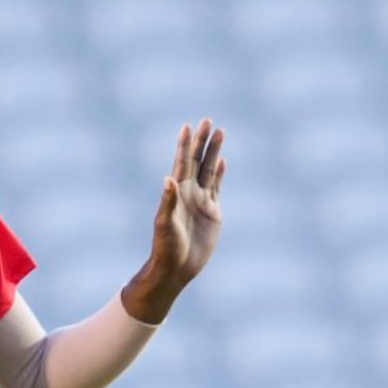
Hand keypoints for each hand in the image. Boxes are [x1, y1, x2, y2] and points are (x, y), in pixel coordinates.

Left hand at [151, 118, 225, 285]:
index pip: (182, 162)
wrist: (177, 267)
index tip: (189, 126)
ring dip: (214, 152)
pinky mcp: (212, 213)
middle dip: (203, 141)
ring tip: (220, 132)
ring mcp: (202, 201)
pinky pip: (216, 188)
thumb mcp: (165, 223)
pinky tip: (222, 161)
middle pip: (197, 161)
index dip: (185, 145)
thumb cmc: (166, 246)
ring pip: (209, 170)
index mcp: (177, 192)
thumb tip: (169, 178)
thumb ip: (168, 201)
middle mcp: (189, 193)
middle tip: (208, 120)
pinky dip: (219, 174)